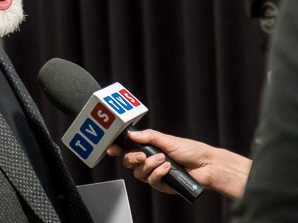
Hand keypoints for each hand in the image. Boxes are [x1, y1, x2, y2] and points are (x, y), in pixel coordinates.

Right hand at [106, 129, 250, 198]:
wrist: (207, 166)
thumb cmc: (191, 150)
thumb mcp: (167, 139)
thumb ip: (148, 136)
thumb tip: (131, 134)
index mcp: (150, 148)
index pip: (129, 148)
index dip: (118, 149)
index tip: (112, 149)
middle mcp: (150, 160)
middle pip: (130, 162)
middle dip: (132, 158)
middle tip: (141, 155)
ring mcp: (155, 173)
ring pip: (139, 173)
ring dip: (150, 166)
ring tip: (163, 160)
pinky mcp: (162, 184)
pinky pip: (151, 181)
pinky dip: (158, 173)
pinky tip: (167, 168)